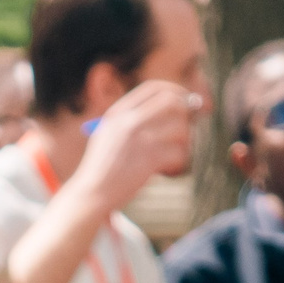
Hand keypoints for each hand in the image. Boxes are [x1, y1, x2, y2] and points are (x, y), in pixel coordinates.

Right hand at [69, 80, 201, 210]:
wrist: (91, 195)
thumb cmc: (104, 169)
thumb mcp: (110, 136)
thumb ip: (133, 120)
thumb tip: (178, 109)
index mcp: (117, 113)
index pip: (153, 88)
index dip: (175, 90)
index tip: (186, 100)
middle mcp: (128, 121)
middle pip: (172, 102)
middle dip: (187, 114)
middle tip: (192, 127)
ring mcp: (139, 138)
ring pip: (181, 129)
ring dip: (183, 144)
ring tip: (170, 159)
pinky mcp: (149, 158)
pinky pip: (180, 153)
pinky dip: (179, 164)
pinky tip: (166, 172)